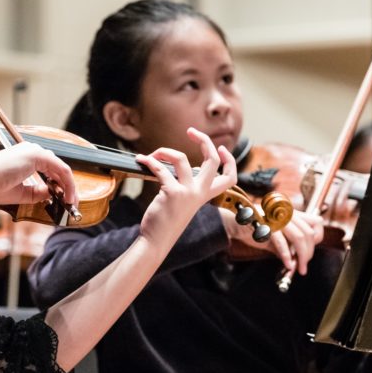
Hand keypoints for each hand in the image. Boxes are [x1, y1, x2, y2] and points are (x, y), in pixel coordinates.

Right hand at [0, 141, 78, 207]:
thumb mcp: (21, 193)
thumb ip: (37, 192)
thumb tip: (51, 194)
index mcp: (24, 157)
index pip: (48, 170)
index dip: (58, 185)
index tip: (62, 200)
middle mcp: (31, 150)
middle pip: (57, 168)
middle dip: (66, 186)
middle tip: (71, 202)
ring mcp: (35, 151)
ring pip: (61, 169)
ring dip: (69, 186)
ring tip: (71, 202)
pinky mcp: (37, 155)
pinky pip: (61, 169)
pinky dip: (68, 184)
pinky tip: (68, 196)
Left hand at [137, 128, 236, 246]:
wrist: (156, 241)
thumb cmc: (167, 221)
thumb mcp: (183, 202)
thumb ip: (187, 185)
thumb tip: (176, 163)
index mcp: (205, 195)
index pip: (229, 177)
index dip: (230, 160)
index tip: (221, 147)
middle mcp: (200, 193)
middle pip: (213, 160)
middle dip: (204, 140)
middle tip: (191, 131)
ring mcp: (187, 192)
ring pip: (181, 158)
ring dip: (164, 151)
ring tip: (153, 154)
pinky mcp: (171, 192)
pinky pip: (160, 168)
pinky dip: (149, 161)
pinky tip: (141, 160)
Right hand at [221, 208, 324, 274]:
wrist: (234, 224)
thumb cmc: (253, 229)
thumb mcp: (276, 238)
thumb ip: (288, 246)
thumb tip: (297, 262)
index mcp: (291, 213)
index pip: (316, 222)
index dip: (317, 238)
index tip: (310, 251)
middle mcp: (286, 213)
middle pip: (308, 233)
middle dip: (308, 253)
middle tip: (303, 266)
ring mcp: (276, 217)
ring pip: (299, 236)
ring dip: (301, 256)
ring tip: (297, 268)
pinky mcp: (266, 224)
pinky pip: (281, 240)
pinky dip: (286, 254)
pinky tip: (288, 264)